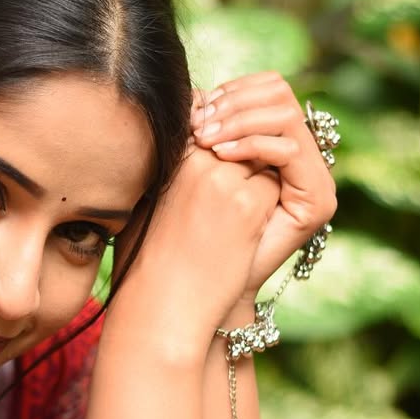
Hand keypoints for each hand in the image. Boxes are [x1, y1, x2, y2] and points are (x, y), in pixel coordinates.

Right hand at [107, 137, 280, 362]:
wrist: (160, 304)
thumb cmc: (146, 257)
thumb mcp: (145, 198)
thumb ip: (168, 162)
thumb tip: (191, 134)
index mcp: (168, 156)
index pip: (206, 114)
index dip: (219, 125)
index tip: (219, 145)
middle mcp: (194, 161)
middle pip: (238, 130)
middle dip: (244, 146)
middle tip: (240, 175)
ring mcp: (223, 181)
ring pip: (261, 154)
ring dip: (258, 172)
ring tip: (238, 208)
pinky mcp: (247, 206)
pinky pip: (274, 181)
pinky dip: (270, 198)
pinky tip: (250, 225)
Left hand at [191, 73, 336, 299]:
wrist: (203, 282)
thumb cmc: (190, 227)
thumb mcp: (196, 166)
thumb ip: (205, 129)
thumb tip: (193, 90)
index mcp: (278, 142)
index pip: (268, 87)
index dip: (232, 91)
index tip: (197, 110)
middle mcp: (302, 156)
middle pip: (281, 93)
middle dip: (236, 102)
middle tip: (201, 124)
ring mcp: (315, 178)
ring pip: (286, 115)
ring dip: (241, 120)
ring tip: (207, 138)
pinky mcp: (318, 200)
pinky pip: (289, 150)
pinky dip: (253, 145)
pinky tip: (222, 154)